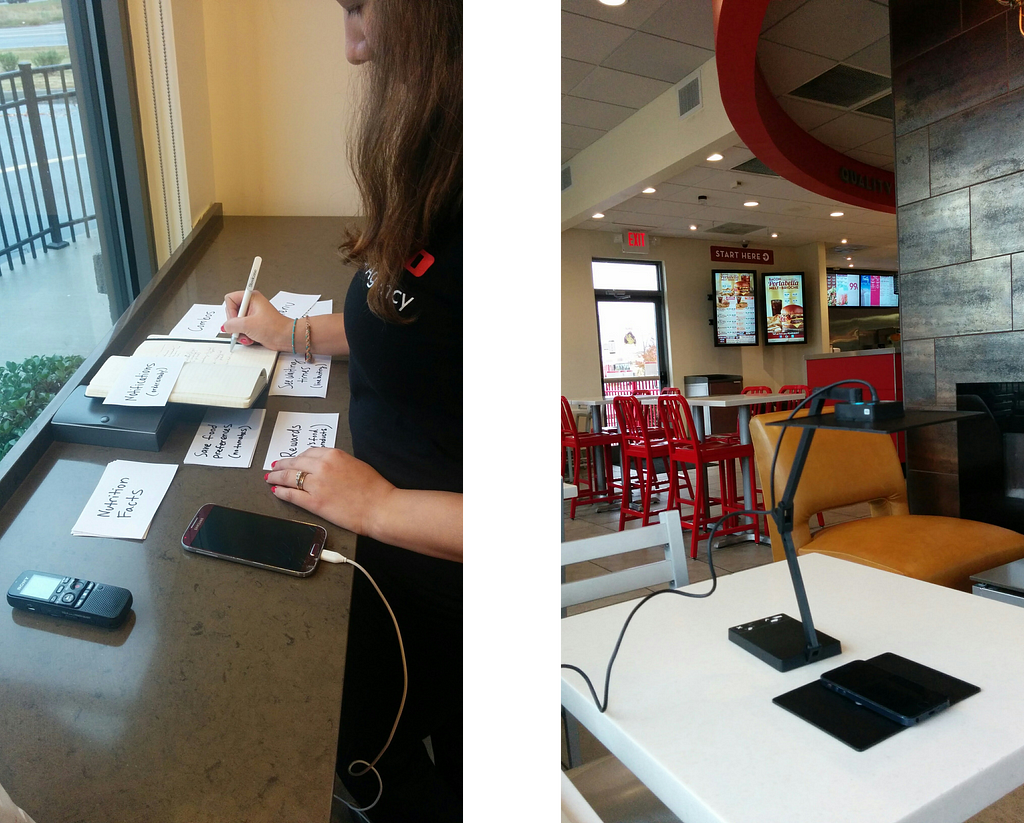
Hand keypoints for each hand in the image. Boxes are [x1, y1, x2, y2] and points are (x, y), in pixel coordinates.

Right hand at [222, 290, 291, 351]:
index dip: (230, 311)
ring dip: (240, 333)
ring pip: (236, 323)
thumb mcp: (248, 325)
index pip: (230, 299)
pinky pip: (242, 330)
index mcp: (251, 297)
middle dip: (236, 325)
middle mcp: (251, 305)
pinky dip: (244, 336)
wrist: (285, 338)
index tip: (236, 320)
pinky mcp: (254, 325)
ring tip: (248, 336)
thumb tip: (225, 326)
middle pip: (232, 313)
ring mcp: (253, 315)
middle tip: (241, 330)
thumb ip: (232, 324)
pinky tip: (250, 339)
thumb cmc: (274, 327)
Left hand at [266, 448, 394, 537]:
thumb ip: (338, 462)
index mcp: (334, 455)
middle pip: (295, 463)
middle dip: (282, 465)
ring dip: (277, 477)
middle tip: (275, 466)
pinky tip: (276, 491)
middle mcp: (322, 466)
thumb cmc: (374, 488)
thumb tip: (326, 467)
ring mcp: (316, 484)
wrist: (379, 507)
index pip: (308, 453)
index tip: (293, 460)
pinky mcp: (314, 502)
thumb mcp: (356, 464)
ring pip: (289, 477)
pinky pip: (292, 495)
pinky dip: (281, 492)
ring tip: (270, 478)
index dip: (298, 457)